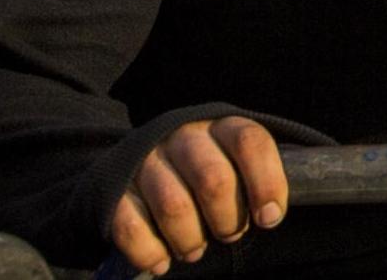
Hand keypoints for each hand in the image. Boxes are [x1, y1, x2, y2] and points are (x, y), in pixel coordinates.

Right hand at [111, 116, 286, 275]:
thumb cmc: (209, 169)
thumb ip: (257, 179)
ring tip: (195, 249)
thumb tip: (271, 214)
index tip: (269, 218)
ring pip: (173, 207)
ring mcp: (146, 160)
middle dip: (228, 220)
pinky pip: (131, 227)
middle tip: (230, 234)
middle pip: (213, 180)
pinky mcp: (116, 188)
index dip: (266, 183)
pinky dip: (150, 252)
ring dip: (190, 240)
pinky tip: (162, 261)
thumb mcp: (237, 162)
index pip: (251, 142)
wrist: (144, 163)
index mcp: (222, 126)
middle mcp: (183, 137)